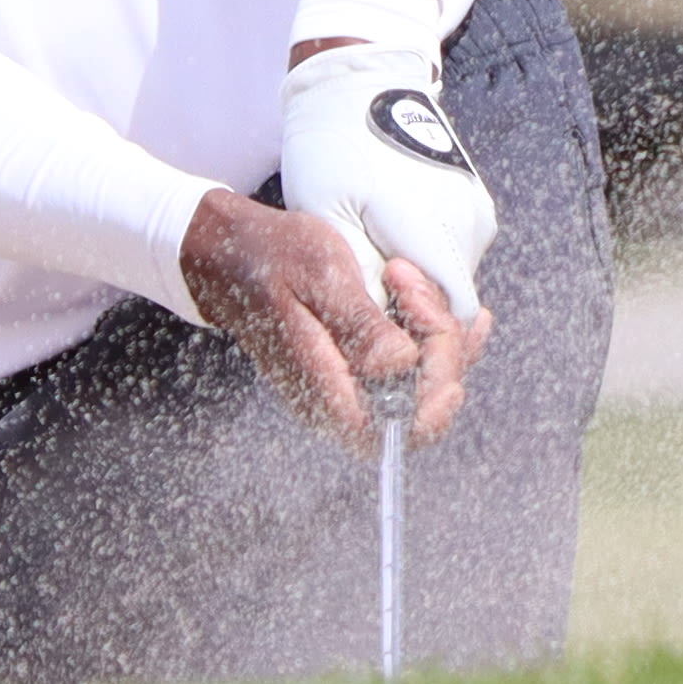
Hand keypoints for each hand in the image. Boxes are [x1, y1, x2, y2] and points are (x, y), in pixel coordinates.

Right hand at [180, 188, 480, 451]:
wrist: (232, 255)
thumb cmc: (269, 260)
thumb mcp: (317, 277)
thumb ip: (358, 325)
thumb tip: (400, 365)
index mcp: (325, 391)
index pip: (398, 429)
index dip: (436, 394)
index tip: (440, 331)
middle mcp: (339, 402)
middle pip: (421, 407)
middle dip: (438, 345)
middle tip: (409, 284)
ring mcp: (350, 387)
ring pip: (422, 387)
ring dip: (437, 335)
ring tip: (411, 281)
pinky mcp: (357, 368)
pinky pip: (411, 370)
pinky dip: (436, 339)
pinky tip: (450, 310)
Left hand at [280, 36, 496, 333]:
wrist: (362, 82)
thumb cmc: (336, 146)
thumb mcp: (328, 216)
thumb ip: (358, 281)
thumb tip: (377, 337)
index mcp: (436, 232)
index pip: (453, 321)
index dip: (423, 339)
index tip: (383, 322)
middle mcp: (469, 225)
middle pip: (455, 304)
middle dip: (419, 317)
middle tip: (372, 303)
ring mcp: (475, 211)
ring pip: (454, 278)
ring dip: (420, 288)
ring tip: (375, 266)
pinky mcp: (472, 201)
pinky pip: (455, 251)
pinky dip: (427, 262)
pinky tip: (390, 246)